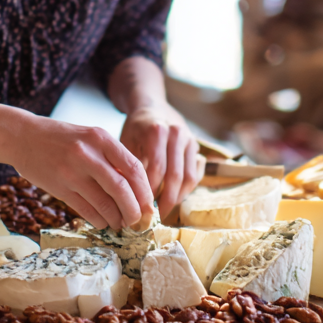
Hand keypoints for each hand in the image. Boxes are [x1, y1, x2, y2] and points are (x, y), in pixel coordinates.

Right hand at [0, 108, 153, 229]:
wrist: (22, 136)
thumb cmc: (61, 138)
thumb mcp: (89, 137)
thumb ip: (110, 157)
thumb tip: (135, 188)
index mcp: (100, 137)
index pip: (132, 167)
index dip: (144, 189)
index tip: (148, 203)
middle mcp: (87, 154)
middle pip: (121, 188)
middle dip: (134, 209)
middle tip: (138, 219)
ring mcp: (71, 172)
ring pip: (104, 203)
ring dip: (117, 218)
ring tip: (121, 223)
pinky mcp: (58, 187)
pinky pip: (86, 209)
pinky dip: (99, 219)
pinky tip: (104, 222)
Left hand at [119, 103, 200, 218]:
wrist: (152, 107)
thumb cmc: (136, 128)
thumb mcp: (126, 140)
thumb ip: (127, 164)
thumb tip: (125, 196)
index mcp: (157, 131)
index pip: (156, 169)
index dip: (150, 191)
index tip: (141, 207)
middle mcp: (177, 133)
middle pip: (175, 176)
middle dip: (165, 200)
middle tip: (154, 216)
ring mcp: (190, 139)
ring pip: (189, 177)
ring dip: (177, 198)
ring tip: (164, 210)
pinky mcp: (197, 147)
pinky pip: (196, 174)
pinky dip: (186, 190)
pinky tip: (174, 198)